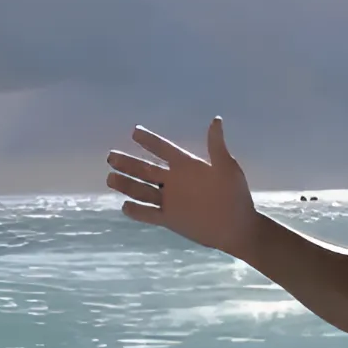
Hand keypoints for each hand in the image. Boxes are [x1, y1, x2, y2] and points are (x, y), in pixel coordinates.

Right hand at [106, 117, 259, 257]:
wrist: (237, 227)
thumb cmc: (235, 194)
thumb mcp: (227, 168)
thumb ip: (216, 146)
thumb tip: (216, 119)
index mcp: (188, 166)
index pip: (164, 150)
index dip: (150, 141)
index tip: (135, 131)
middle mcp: (175, 181)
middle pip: (147, 170)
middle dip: (129, 163)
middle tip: (111, 156)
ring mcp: (171, 200)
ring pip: (143, 190)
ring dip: (127, 185)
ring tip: (110, 178)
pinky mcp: (170, 218)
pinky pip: (149, 214)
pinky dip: (137, 211)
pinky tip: (125, 206)